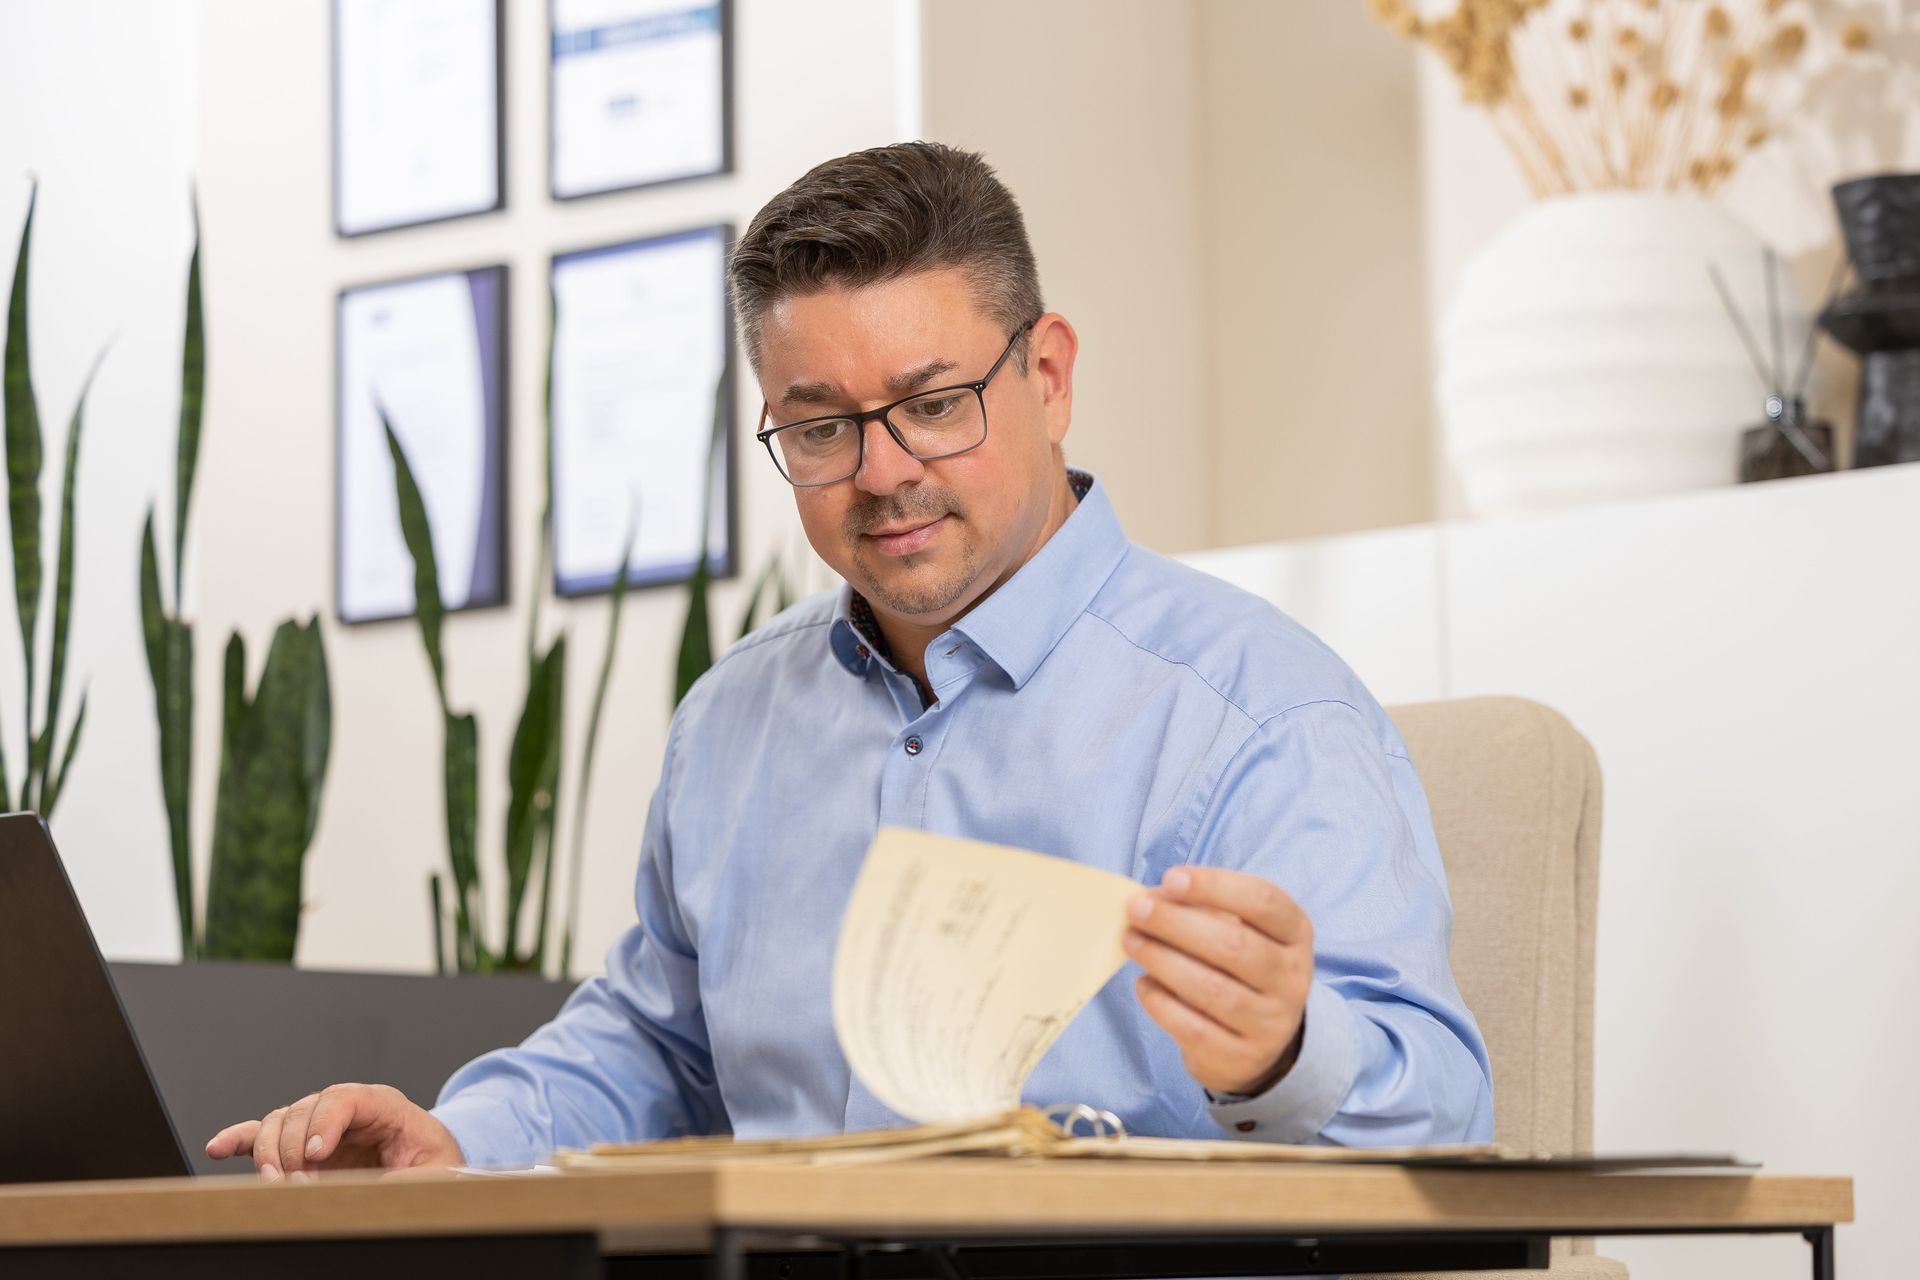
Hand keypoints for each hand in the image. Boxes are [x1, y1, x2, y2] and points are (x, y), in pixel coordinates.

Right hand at [205, 1083, 464, 1181]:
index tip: (316, 1156)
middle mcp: (346, 1109)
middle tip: (301, 1185)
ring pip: (279, 1121)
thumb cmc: (436, 1165)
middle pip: (303, 1109)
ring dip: (269, 1152)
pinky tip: (218, 1148)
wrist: (433, 1165)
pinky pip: (263, 1134)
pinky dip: (239, 1139)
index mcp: (383, 1105)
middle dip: (294, 1148)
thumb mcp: (435, 1174)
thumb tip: (375, 1192)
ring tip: (276, 1183)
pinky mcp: (301, 1145)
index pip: (345, 1097)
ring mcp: (319, 1124)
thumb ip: (407, 1181)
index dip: (325, 1123)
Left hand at [1123, 866, 1313, 1096]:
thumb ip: (1203, 910)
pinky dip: (1161, 1003)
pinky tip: (1144, 984)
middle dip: (1176, 923)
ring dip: (1162, 959)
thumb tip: (1151, 900)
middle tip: (1136, 910)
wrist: (1259, 1042)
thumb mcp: (1239, 931)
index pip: (1263, 901)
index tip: (1170, 878)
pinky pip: (1194, 1029)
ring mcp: (1271, 1023)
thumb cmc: (1239, 968)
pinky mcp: (1242, 1058)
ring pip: (1211, 989)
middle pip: (1234, 945)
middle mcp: (1292, 979)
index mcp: (1296, 934)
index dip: (1214, 885)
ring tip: (1132, 941)